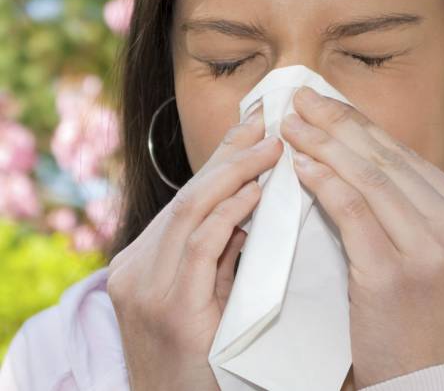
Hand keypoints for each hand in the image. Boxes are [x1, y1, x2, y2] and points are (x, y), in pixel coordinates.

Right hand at [107, 104, 282, 390]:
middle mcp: (134, 268)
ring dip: (233, 175)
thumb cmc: (200, 358)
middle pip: (187, 196)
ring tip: (269, 150)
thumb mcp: (201, 294)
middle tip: (264, 125)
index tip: (249, 126)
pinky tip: (254, 194)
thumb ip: (216, 251)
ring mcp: (145, 288)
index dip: (218, 158)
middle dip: (228, 156)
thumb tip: (248, 203)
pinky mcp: (170, 310)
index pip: (185, 198)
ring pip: (190, 211)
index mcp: (140, 261)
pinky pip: (201, 246)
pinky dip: (229, 214)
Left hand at [280, 85, 443, 388]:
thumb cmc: (421, 315)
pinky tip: (300, 165)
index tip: (326, 104)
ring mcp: (434, 251)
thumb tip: (352, 151)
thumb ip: (404, 204)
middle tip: (301, 99)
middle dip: (338, 123)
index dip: (361, 124)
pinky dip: (324, 183)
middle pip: (387, 159)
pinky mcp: (396, 275)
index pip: (406, 156)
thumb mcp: (429, 250)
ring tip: (292, 124)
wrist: (428, 383)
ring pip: (370, 178)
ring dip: (324, 145)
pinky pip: (353, 212)